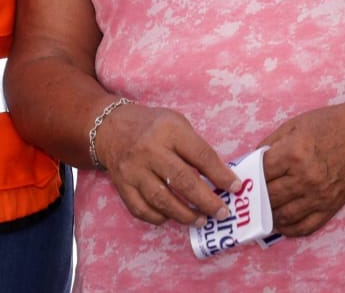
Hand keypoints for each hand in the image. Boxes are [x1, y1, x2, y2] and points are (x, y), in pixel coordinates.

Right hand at [93, 101, 238, 227]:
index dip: (221, 175)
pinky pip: (142, 209)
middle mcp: (149, 149)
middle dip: (207, 201)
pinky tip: (171, 217)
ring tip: (201, 220)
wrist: (109, 127)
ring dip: (186, 215)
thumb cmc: (152, 126)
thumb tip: (222, 180)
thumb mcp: (177, 124)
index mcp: (168, 130)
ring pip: (163, 200)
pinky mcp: (121, 185)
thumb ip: (197, 149)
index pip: (201, 156)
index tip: (235, 188)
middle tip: (222, 213)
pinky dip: (160, 218)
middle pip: (183, 181)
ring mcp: (132, 169)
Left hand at [258, 103, 344, 236]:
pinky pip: (306, 226)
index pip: (261, 173)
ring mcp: (319, 196)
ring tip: (258, 211)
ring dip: (268, 215)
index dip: (247, 176)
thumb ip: (269, 144)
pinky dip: (290, 228)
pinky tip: (280, 223)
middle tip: (245, 197)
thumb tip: (251, 162)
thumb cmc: (329, 125)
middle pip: (269, 196)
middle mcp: (305, 178)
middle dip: (254, 197)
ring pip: (284, 215)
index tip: (239, 179)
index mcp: (293, 154)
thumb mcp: (293, 125)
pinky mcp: (331, 207)